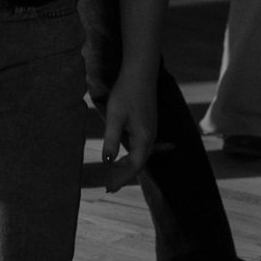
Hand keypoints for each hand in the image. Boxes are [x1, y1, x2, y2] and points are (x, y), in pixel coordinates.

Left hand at [98, 67, 158, 191]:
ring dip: (128, 165)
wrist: (140, 71)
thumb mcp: (115, 116)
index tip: (109, 189)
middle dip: (123, 175)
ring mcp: (151, 130)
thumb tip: (108, 162)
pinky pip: (144, 145)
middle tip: (109, 187)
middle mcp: (151, 136)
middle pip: (138, 162)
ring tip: (115, 174)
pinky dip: (138, 153)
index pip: (133, 166)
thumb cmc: (126, 92)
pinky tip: (152, 156)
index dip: (121, 178)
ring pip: (140, 154)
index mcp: (144, 138)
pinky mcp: (148, 123)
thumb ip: (112, 140)